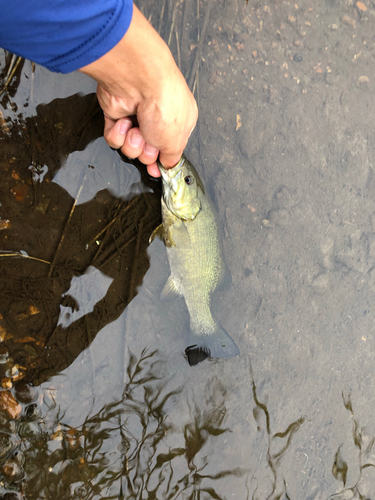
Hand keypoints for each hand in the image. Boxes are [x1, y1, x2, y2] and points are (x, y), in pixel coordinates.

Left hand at [79, 5, 197, 176]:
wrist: (139, 83)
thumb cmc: (165, 106)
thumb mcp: (177, 141)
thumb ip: (172, 158)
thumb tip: (168, 165)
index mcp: (179, 123)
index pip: (168, 149)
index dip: (161, 161)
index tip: (156, 168)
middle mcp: (157, 119)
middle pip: (148, 153)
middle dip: (146, 151)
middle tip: (149, 139)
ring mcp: (136, 117)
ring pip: (130, 148)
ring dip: (132, 143)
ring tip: (136, 129)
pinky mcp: (117, 115)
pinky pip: (114, 139)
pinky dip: (118, 134)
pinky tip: (125, 121)